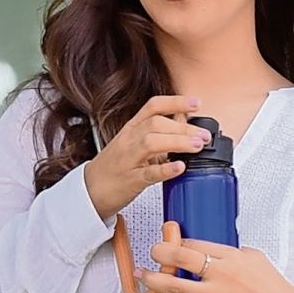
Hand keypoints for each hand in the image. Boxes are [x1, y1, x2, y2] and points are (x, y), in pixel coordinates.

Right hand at [83, 95, 212, 220]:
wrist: (89, 190)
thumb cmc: (113, 167)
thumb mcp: (132, 143)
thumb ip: (156, 134)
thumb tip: (184, 124)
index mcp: (131, 128)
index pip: (153, 106)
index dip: (176, 102)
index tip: (197, 103)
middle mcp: (129, 140)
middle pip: (156, 123)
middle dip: (184, 127)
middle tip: (205, 135)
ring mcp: (128, 160)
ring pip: (152, 143)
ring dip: (178, 142)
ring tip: (197, 146)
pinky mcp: (130, 181)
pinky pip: (148, 173)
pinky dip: (166, 170)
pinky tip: (180, 167)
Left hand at [134, 237, 293, 292]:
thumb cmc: (273, 289)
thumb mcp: (254, 258)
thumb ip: (230, 253)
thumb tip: (210, 250)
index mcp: (231, 257)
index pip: (196, 243)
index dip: (177, 240)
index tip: (169, 238)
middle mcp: (221, 274)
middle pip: (182, 257)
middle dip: (160, 251)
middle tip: (153, 250)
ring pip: (175, 285)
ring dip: (153, 279)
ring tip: (141, 273)